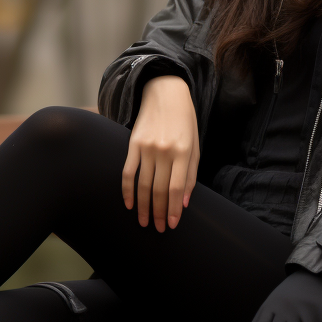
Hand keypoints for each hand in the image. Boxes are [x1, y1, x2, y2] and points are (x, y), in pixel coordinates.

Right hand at [122, 75, 199, 231]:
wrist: (165, 93)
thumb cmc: (184, 121)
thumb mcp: (194, 145)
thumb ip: (190, 174)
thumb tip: (184, 202)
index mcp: (182, 152)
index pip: (177, 188)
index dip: (174, 209)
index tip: (173, 225)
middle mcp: (164, 151)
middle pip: (159, 190)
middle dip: (160, 213)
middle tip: (159, 229)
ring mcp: (146, 148)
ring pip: (143, 185)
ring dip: (143, 207)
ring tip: (145, 222)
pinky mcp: (133, 144)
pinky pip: (128, 172)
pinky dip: (127, 190)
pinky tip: (129, 204)